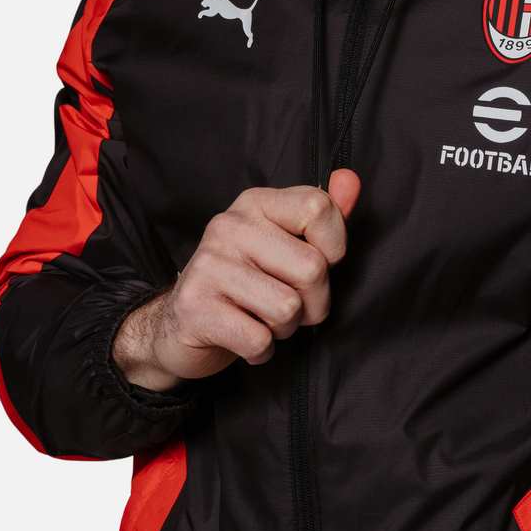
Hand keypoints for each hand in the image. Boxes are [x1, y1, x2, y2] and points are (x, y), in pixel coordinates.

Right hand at [112, 169, 360, 389]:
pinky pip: (259, 339)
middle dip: (314, 302)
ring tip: (262, 318)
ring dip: (285, 327)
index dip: (335, 247)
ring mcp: (208, 265)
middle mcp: (228, 226)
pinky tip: (245, 337)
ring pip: (288, 308)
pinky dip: (261, 350)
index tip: (319, 262)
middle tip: (289, 304)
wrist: (181, 325)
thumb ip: (325, 214)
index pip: (319, 208)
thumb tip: (350, 180)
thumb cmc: (248, 282)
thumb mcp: (287, 243)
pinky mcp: (193, 306)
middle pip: (313, 268)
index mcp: (256, 203)